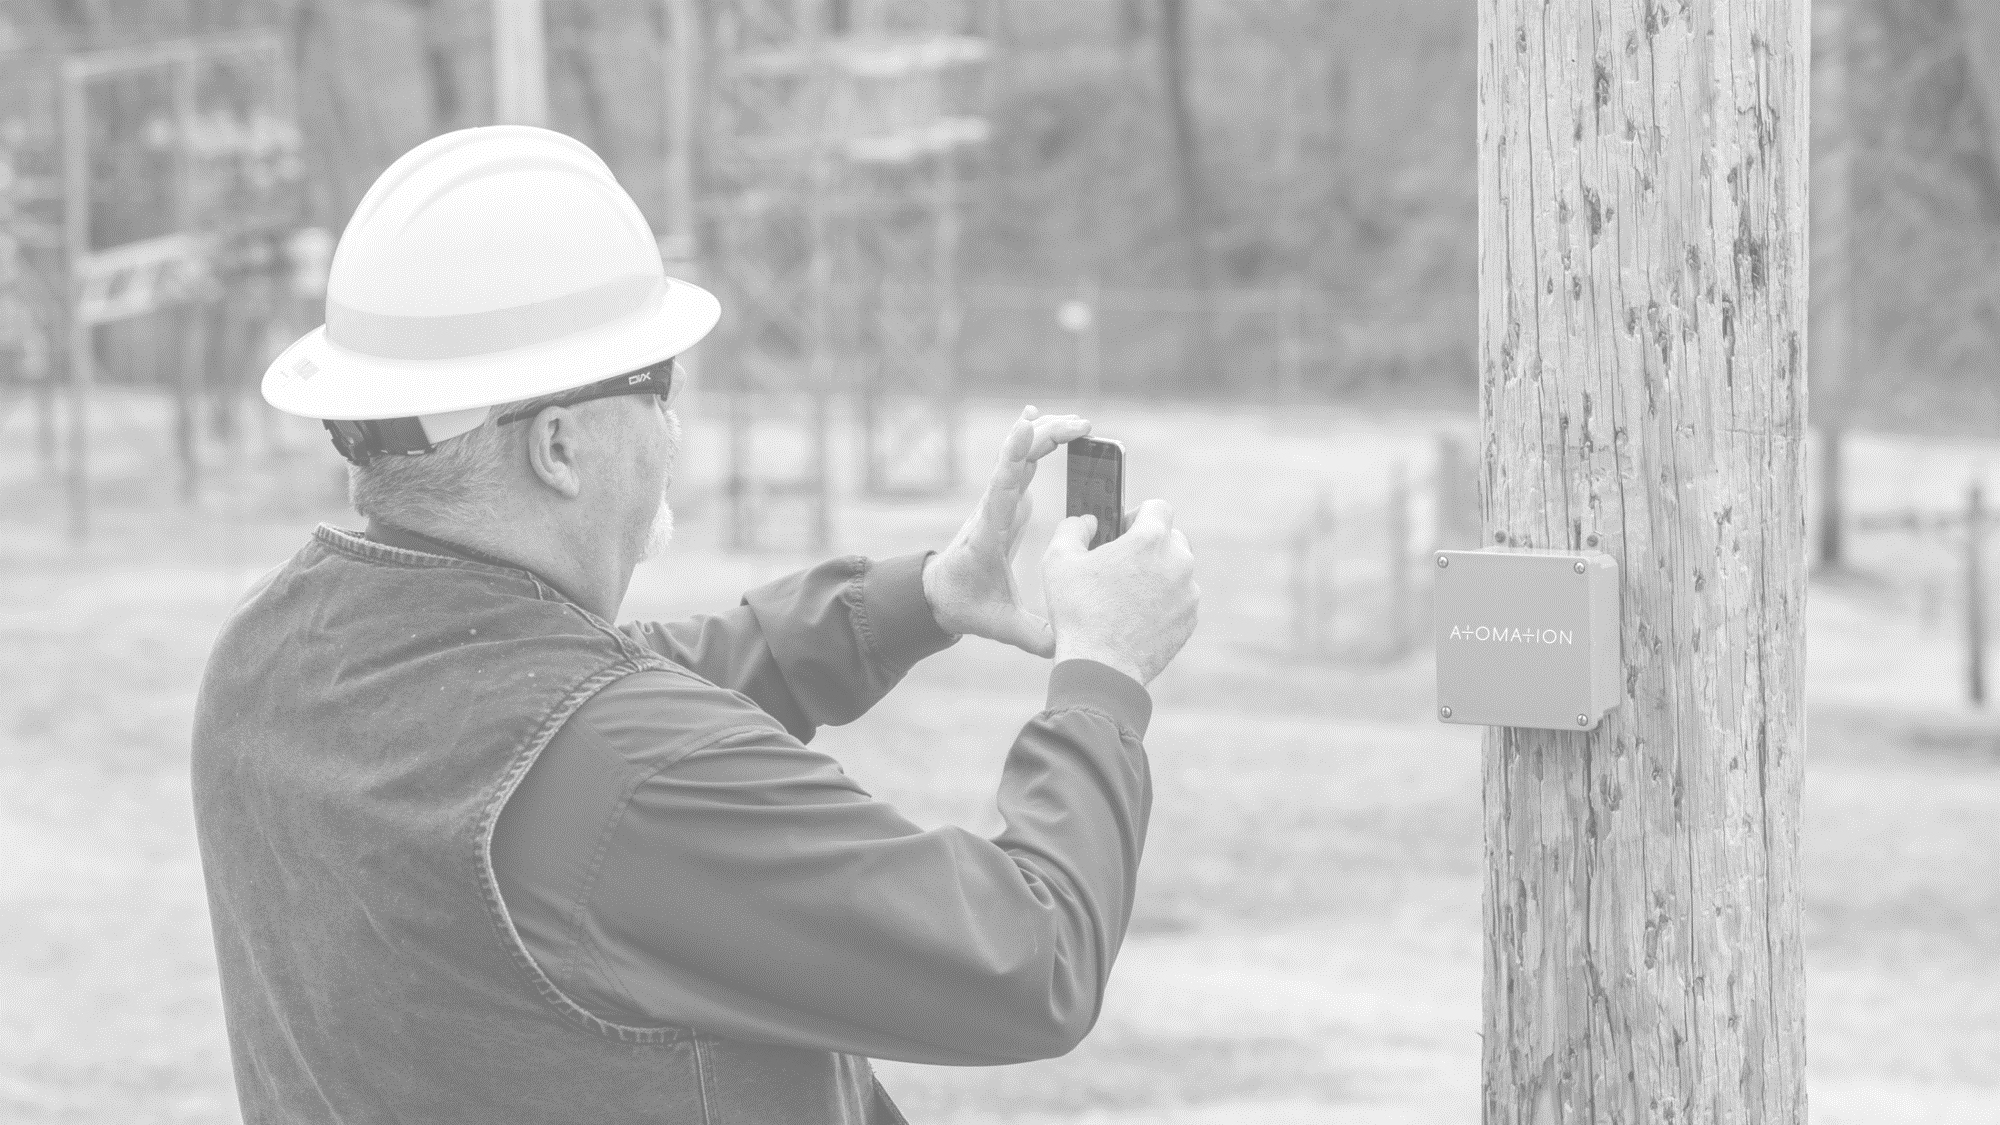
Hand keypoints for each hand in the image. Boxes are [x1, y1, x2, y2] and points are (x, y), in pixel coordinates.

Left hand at [922, 405, 1092, 654]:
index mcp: (989, 533)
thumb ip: (1031, 634)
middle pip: (1017, 462)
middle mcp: (993, 509)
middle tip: (1081, 426)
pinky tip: (1042, 420)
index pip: (1002, 489)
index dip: (1013, 457)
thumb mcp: (998, 624)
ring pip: (1022, 457)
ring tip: (1078, 423)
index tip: (1025, 428)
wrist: (940, 594)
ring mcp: (999, 502)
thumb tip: (1064, 646)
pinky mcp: (1006, 502)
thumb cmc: (967, 605)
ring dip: (1047, 436)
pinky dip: (1033, 441)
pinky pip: (1021, 464)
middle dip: (1046, 438)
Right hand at [1042, 498, 1198, 686]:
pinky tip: (1136, 617)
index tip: (1122, 531)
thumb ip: (1073, 528)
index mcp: (1150, 540)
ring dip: (1157, 574)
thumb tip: (1086, 522)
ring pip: (1177, 570)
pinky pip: (1180, 600)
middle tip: (1121, 565)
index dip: (1137, 514)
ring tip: (1126, 596)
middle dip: (1149, 545)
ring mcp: (1188, 593)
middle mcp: (1178, 562)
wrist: (1102, 668)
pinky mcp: (1190, 620)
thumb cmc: (1078, 612)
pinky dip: (1164, 602)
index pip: (1158, 506)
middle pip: (1172, 537)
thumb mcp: (1058, 561)